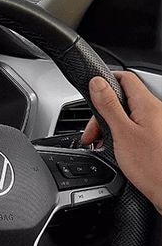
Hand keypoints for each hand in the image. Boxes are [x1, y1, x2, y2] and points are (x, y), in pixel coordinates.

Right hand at [81, 72, 161, 213]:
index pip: (125, 78)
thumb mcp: (122, 133)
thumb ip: (108, 106)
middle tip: (92, 133)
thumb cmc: (153, 166)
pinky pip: (133, 128)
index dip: (105, 82)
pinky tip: (113, 149)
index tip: (90, 93)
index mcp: (148, 105)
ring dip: (109, 126)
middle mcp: (155, 112)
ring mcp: (156, 125)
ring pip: (126, 115)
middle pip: (123, 99)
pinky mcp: (155, 138)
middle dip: (102, 113)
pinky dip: (119, 135)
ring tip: (101, 144)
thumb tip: (97, 83)